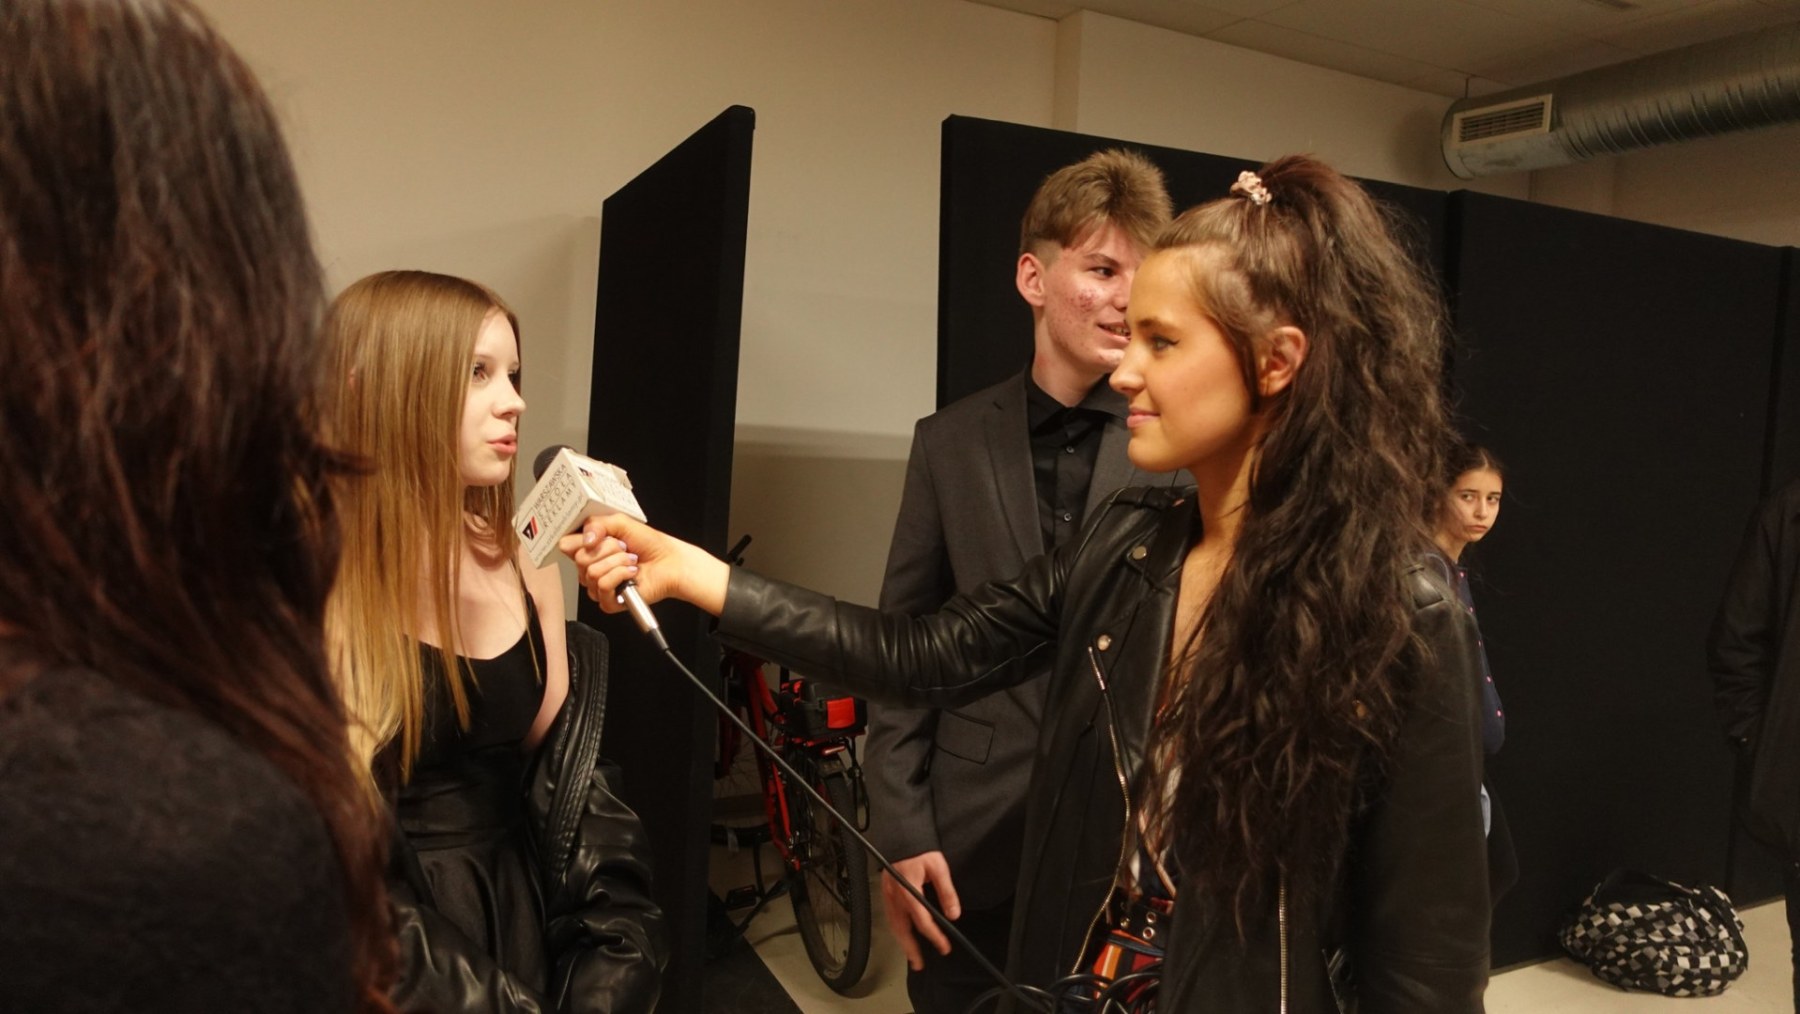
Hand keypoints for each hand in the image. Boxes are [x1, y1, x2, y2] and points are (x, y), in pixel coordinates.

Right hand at [557, 515, 729, 614]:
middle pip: (579, 558)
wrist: (670, 562)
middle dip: (607, 549)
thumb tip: (585, 539)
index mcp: (589, 549)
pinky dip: (621, 575)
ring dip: (618, 562)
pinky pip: (603, 585)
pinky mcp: (608, 601)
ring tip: (631, 561)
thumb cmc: (649, 544)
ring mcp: (598, 586)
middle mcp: (590, 568)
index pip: (566, 545)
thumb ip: (596, 524)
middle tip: (624, 548)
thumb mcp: (620, 523)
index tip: (599, 535)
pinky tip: (632, 573)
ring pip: (592, 572)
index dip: (581, 539)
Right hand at [880, 851, 960, 970]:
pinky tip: (902, 935)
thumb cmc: (920, 849)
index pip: (922, 920)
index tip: (944, 947)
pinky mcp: (885, 892)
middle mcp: (895, 896)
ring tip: (911, 956)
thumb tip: (954, 914)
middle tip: (919, 964)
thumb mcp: (938, 867)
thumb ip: (947, 892)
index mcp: (908, 891)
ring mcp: (888, 895)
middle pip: (902, 929)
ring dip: (902, 942)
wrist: (901, 834)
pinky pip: (890, 917)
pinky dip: (897, 930)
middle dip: (911, 948)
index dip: (934, 936)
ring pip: (894, 925)